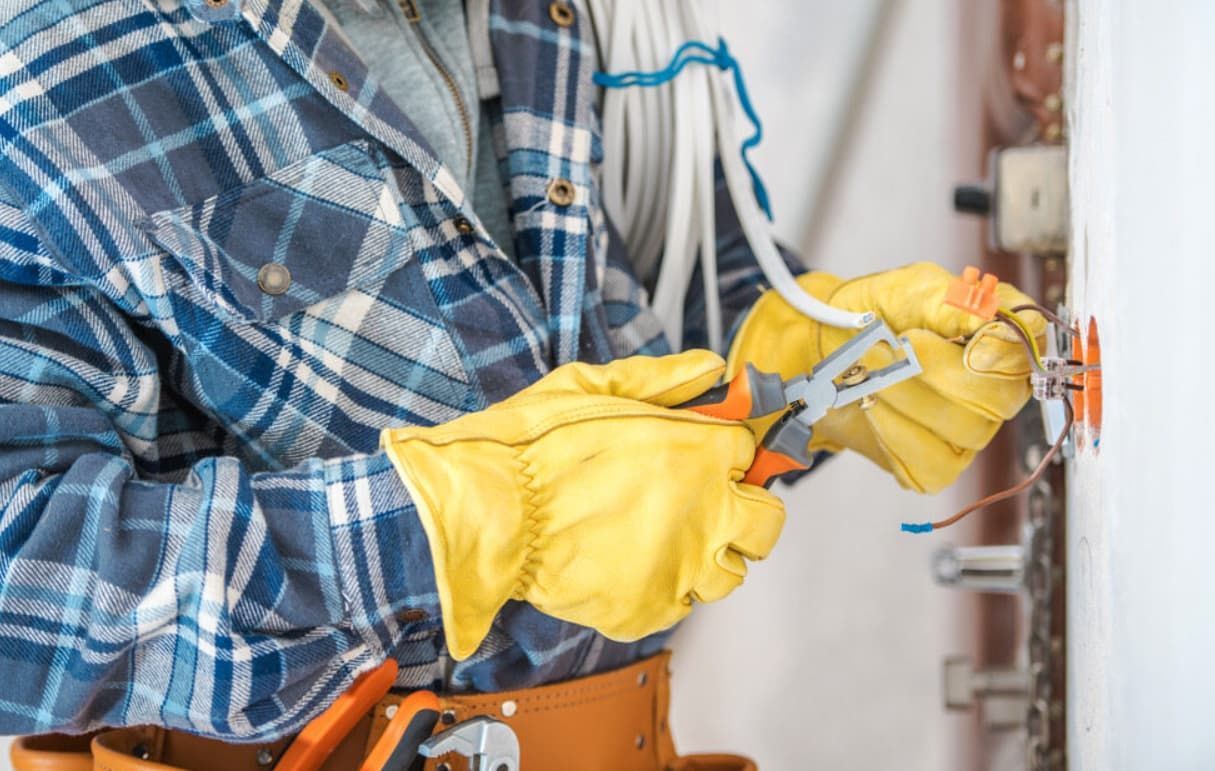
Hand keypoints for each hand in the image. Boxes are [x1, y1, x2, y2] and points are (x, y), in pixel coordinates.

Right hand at [381, 351, 784, 658]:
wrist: (484, 512)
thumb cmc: (530, 449)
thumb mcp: (593, 386)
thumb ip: (661, 378)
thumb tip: (710, 368)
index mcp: (698, 451)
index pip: (750, 453)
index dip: (728, 454)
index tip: (712, 457)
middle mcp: (703, 511)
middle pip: (766, 522)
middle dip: (744, 511)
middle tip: (707, 503)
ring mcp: (680, 565)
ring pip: (731, 572)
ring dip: (709, 555)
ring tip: (665, 539)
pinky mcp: (650, 608)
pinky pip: (683, 605)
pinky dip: (666, 589)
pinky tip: (633, 565)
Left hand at [728, 262, 1045, 492]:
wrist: (826, 349)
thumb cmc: (874, 313)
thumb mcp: (911, 288)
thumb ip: (950, 299)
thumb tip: (988, 316)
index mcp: (998, 338)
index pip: (1028, 349)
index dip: (999, 348)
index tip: (959, 337)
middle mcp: (995, 389)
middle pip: (996, 398)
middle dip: (934, 371)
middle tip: (890, 346)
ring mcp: (968, 431)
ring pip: (962, 430)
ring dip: (904, 396)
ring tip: (870, 372)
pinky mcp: (937, 465)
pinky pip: (931, 463)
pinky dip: (894, 433)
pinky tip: (873, 406)